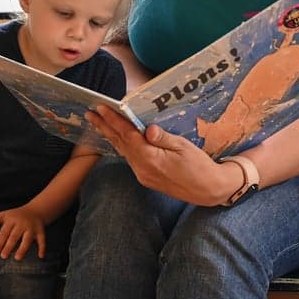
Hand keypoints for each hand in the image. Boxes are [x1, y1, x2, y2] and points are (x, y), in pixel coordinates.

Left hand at [0, 206, 45, 260]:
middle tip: (3, 256)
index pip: (4, 231)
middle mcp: (22, 223)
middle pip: (15, 236)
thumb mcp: (4, 214)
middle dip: (9, 246)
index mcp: (12, 220)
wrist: (36, 211)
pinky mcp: (41, 231)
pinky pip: (42, 240)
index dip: (0, 241)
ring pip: (27, 239)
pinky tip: (40, 256)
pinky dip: (42, 248)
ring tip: (17, 258)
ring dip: (23, 249)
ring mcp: (32, 228)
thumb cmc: (16, 215)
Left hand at [86, 105, 234, 204]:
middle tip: (90, 113)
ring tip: (98, 124)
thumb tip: (148, 129)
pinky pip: (130, 159)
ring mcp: (143, 175)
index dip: (114, 120)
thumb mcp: (184, 147)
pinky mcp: (147, 178)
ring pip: (123, 152)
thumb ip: (163, 138)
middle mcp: (143, 168)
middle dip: (104, 127)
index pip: (128, 135)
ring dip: (111, 136)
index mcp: (151, 158)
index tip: (101, 108)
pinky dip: (122, 146)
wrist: (208, 190)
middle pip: (120, 144)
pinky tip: (118, 140)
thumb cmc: (200, 166)